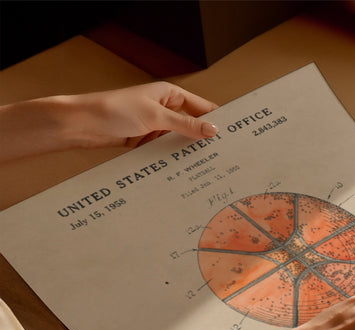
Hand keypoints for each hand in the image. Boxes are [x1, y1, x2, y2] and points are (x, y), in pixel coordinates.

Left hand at [0, 82, 218, 161]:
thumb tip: (213, 130)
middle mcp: (164, 109)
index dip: (217, 119)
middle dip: (205, 140)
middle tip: (225, 156)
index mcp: (169, 95)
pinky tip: (184, 171)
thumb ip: (185, 125)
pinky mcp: (145, 142)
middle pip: (192, 126)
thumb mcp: (156, 116)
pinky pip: (165, 152)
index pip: (202, 107)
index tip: (234, 134)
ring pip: (179, 141)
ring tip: (208, 167)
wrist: (82, 125)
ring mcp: (155, 127)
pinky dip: (173, 160)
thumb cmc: (115, 111)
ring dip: (188, 152)